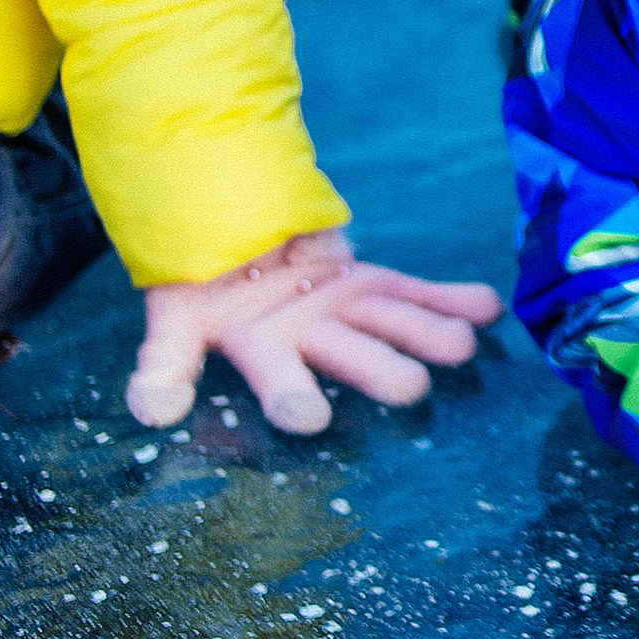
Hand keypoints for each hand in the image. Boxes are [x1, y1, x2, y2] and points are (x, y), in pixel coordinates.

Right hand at [127, 232, 500, 433]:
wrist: (226, 220)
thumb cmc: (194, 276)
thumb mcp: (174, 312)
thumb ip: (165, 361)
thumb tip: (151, 414)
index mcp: (263, 353)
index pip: (278, 384)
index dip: (293, 399)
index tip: (310, 418)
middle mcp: (313, 339)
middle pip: (350, 358)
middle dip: (382, 371)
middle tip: (411, 386)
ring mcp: (347, 311)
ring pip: (393, 325)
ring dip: (429, 335)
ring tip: (463, 345)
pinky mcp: (371, 283)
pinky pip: (416, 293)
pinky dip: (452, 300)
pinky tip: (488, 308)